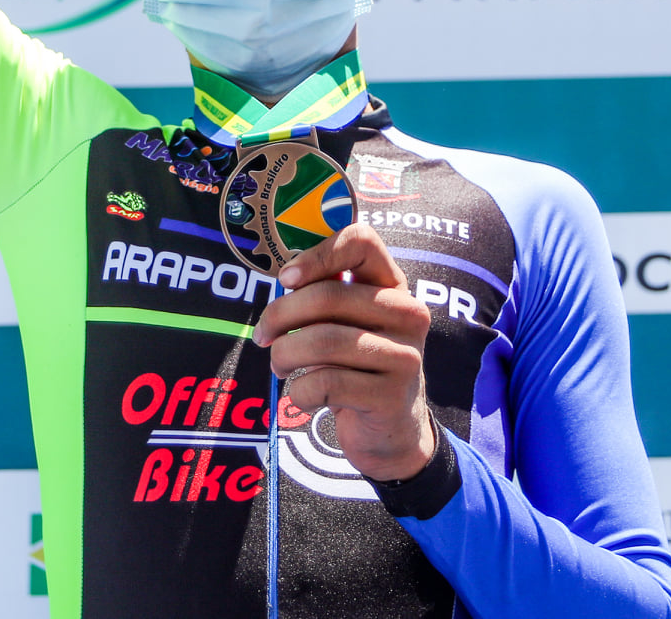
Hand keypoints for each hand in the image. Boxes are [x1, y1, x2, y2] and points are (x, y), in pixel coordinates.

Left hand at [253, 222, 437, 482]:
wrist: (391, 429)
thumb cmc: (357, 365)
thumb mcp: (347, 323)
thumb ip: (325, 294)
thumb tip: (286, 278)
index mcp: (393, 285)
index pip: (362, 242)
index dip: (317, 254)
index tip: (286, 280)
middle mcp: (408, 314)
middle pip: (328, 296)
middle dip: (280, 315)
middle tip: (262, 335)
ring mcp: (405, 356)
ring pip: (323, 341)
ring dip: (284, 354)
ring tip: (279, 365)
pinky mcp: (392, 396)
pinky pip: (327, 384)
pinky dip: (299, 391)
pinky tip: (303, 396)